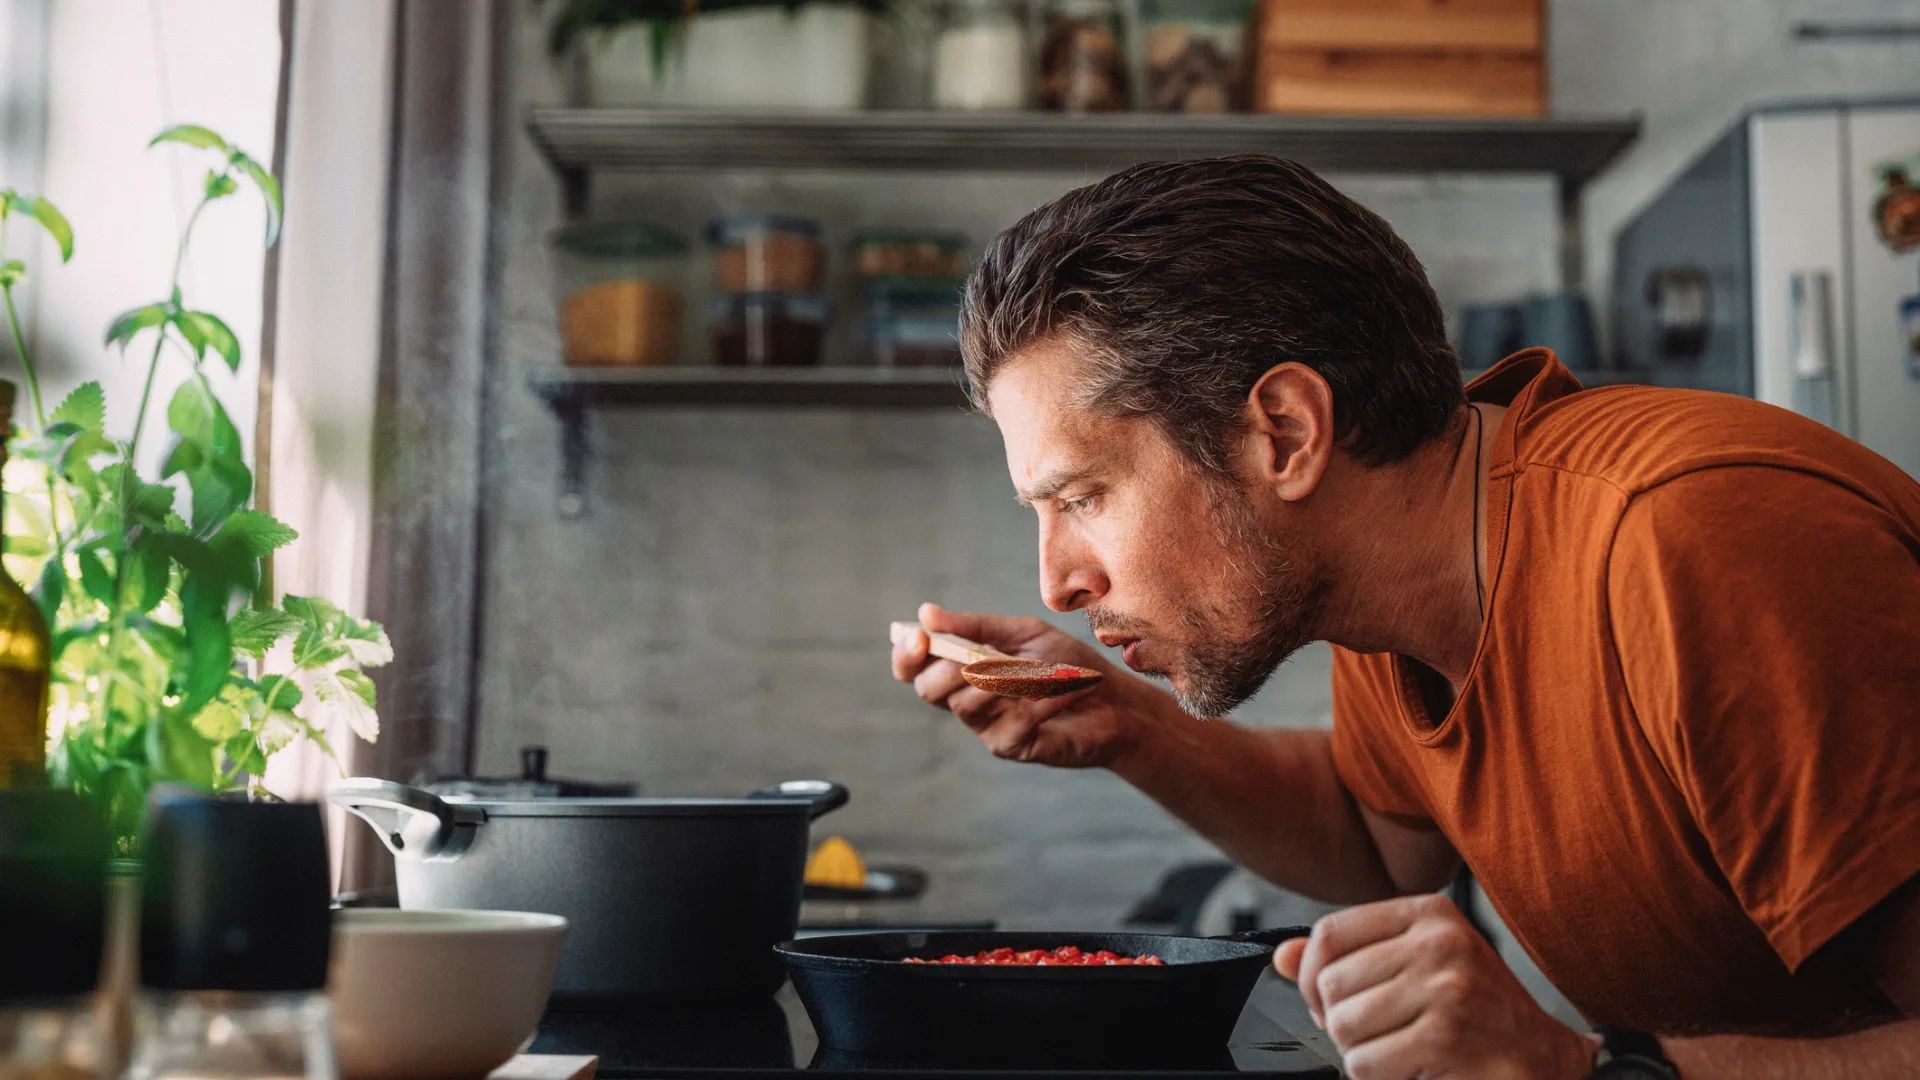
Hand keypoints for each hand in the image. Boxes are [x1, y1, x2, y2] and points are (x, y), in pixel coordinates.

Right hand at [891, 601, 1172, 769]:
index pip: (916, 668)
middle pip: (929, 690)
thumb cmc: (1067, 664)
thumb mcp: (1023, 634)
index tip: (918, 636)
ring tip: (1040, 670)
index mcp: (963, 670)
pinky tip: (1065, 688)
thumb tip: (926, 613)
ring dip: (1003, 679)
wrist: (1114, 700)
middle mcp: (968, 700)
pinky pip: (1011, 720)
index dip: (906, 655)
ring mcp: (987, 727)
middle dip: (946, 669)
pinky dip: (1041, 697)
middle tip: (975, 659)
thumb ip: (976, 626)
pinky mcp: (1012, 746)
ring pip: (966, 704)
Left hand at [1274, 894, 1598, 1079]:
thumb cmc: (1480, 1014)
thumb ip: (1352, 957)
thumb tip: (1282, 956)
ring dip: (1362, 1055)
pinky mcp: (1445, 1036)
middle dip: (1340, 1023)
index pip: (1330, 934)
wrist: (1546, 1061)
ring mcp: (1445, 989)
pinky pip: (1366, 1064)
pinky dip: (1380, 1077)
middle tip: (1379, 1036)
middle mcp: (1439, 943)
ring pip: (1344, 1028)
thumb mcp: (1419, 967)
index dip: (1311, 975)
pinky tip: (1417, 1070)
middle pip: (1331, 984)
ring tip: (1402, 1052)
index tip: (1326, 1001)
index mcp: (1429, 915)